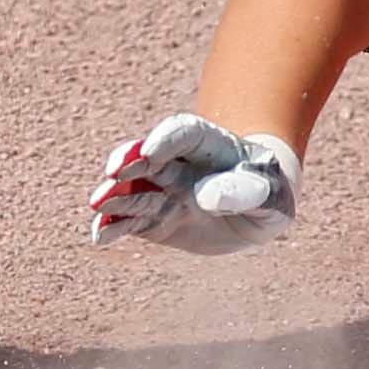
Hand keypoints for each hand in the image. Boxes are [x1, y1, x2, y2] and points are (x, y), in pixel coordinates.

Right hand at [88, 112, 302, 254]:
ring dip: (115, 196)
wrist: (256, 212)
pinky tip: (100, 235)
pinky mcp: (153, 220)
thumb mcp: (270, 194)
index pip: (184, 134)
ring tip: (98, 203)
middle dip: (130, 162)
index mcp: (208, 145)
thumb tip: (204, 196)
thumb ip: (245, 193)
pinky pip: (130, 222)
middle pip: (149, 159)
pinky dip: (113, 228)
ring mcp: (162, 192)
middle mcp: (178, 165)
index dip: (165, 139)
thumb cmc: (267, 192)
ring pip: (134, 191)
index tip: (151, 152)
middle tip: (115, 171)